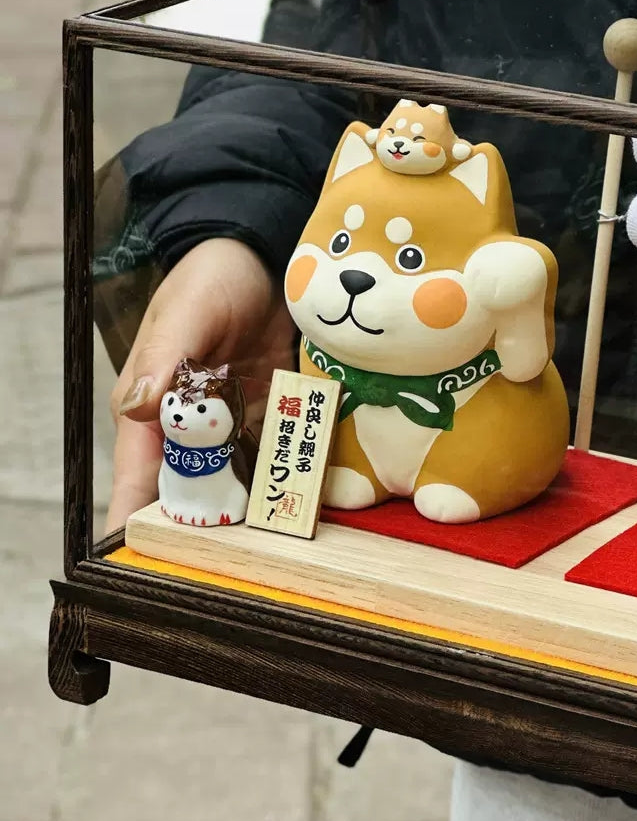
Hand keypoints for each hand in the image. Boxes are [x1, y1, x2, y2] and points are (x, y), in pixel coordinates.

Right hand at [105, 238, 296, 531]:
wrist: (263, 255)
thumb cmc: (210, 279)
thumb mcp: (185, 313)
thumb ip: (164, 360)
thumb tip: (140, 409)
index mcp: (156, 408)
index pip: (141, 474)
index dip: (140, 517)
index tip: (146, 558)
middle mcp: (195, 424)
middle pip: (195, 489)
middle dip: (209, 525)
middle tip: (234, 564)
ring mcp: (238, 421)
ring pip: (241, 479)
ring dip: (257, 506)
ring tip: (278, 544)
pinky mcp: (276, 412)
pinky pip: (283, 451)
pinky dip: (293, 471)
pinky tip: (311, 497)